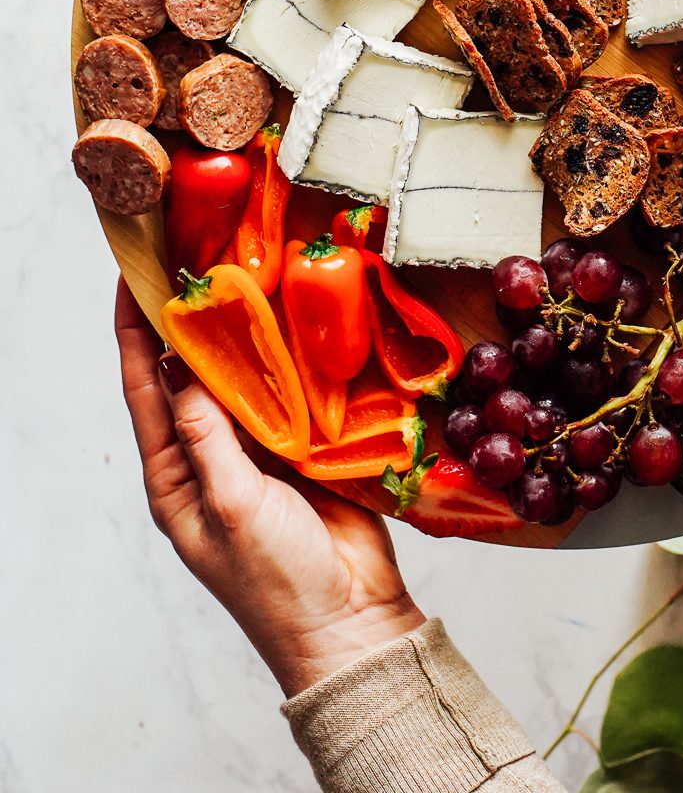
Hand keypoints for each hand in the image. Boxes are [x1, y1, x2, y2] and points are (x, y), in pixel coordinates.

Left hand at [116, 280, 423, 696]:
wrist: (352, 620)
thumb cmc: (278, 581)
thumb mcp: (230, 507)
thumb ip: (208, 438)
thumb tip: (182, 370)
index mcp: (176, 479)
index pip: (145, 391)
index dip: (134, 335)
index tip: (131, 281)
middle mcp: (212, 458)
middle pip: (191, 376)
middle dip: (186, 322)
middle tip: (191, 260)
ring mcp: (261, 450)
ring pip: (243, 376)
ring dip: (241, 332)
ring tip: (241, 273)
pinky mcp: (307, 446)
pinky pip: (292, 389)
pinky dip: (290, 355)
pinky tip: (295, 317)